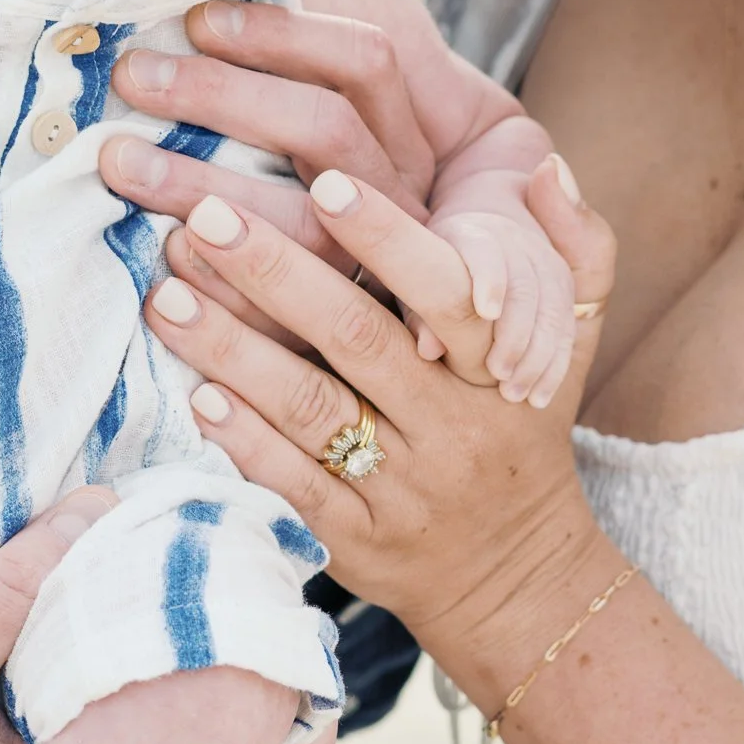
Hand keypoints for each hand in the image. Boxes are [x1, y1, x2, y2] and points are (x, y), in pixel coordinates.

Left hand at [101, 1, 433, 329]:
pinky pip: (279, 320)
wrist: (337, 289)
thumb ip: (283, 23)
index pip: (365, 61)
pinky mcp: (326, 330)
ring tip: (117, 160)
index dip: (282, 33)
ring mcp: (369, 261)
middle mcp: (395, 191)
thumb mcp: (303, 73)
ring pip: (300, 223)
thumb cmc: (280, 143)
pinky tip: (151, 259)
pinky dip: (211, 289)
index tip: (198, 17)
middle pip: (325, 128)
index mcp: (399, 124)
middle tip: (132, 75)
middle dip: (223, 96)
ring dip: (200, 185)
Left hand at [140, 160, 619, 711]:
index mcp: (498, 367)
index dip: (387, 237)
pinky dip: (245, 440)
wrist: (516, 574)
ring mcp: (401, 488)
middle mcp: (451, 426)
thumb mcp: (570, 342)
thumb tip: (547, 168)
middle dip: (276, 273)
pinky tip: (196, 393)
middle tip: (205, 217)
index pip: (445, 291)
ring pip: (312, 411)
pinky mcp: (355, 540)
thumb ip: (575, 249)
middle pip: (358, 340)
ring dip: (234, 350)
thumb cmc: (524, 427)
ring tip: (168, 294)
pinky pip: (294, 486)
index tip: (324, 180)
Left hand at [429, 206, 577, 407]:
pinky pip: (567, 329)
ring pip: (552, 311)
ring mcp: (545, 264)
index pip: (486, 251)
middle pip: (526, 287)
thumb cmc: (432, 273)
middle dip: (515, 334)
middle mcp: (515, 244)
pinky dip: (554, 366)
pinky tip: (538, 397)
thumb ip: (419, 314)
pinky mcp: (563, 287)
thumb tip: (427, 350)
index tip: (486, 314)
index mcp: (472, 235)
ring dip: (535, 357)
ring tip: (513, 394)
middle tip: (496, 374)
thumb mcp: (415, 286)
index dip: (489, 279)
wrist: (481, 238)